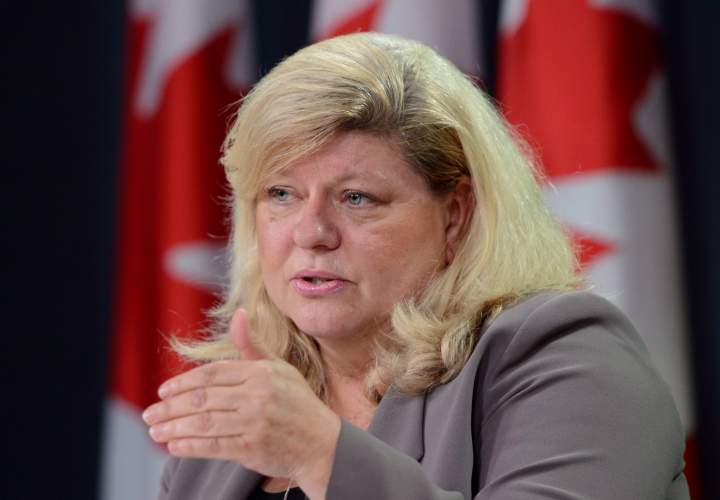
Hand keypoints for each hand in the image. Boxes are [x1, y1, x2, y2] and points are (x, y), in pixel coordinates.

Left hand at [142, 309, 340, 498]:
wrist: (323, 443)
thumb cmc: (298, 403)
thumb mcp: (279, 369)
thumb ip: (252, 345)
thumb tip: (238, 313)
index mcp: (261, 373)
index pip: (212, 374)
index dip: (183, 382)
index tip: (163, 391)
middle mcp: (257, 396)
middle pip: (202, 398)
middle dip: (170, 407)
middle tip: (149, 414)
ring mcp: (255, 422)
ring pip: (204, 422)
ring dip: (174, 427)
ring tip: (155, 431)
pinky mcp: (253, 448)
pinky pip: (214, 446)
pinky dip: (191, 446)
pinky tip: (173, 446)